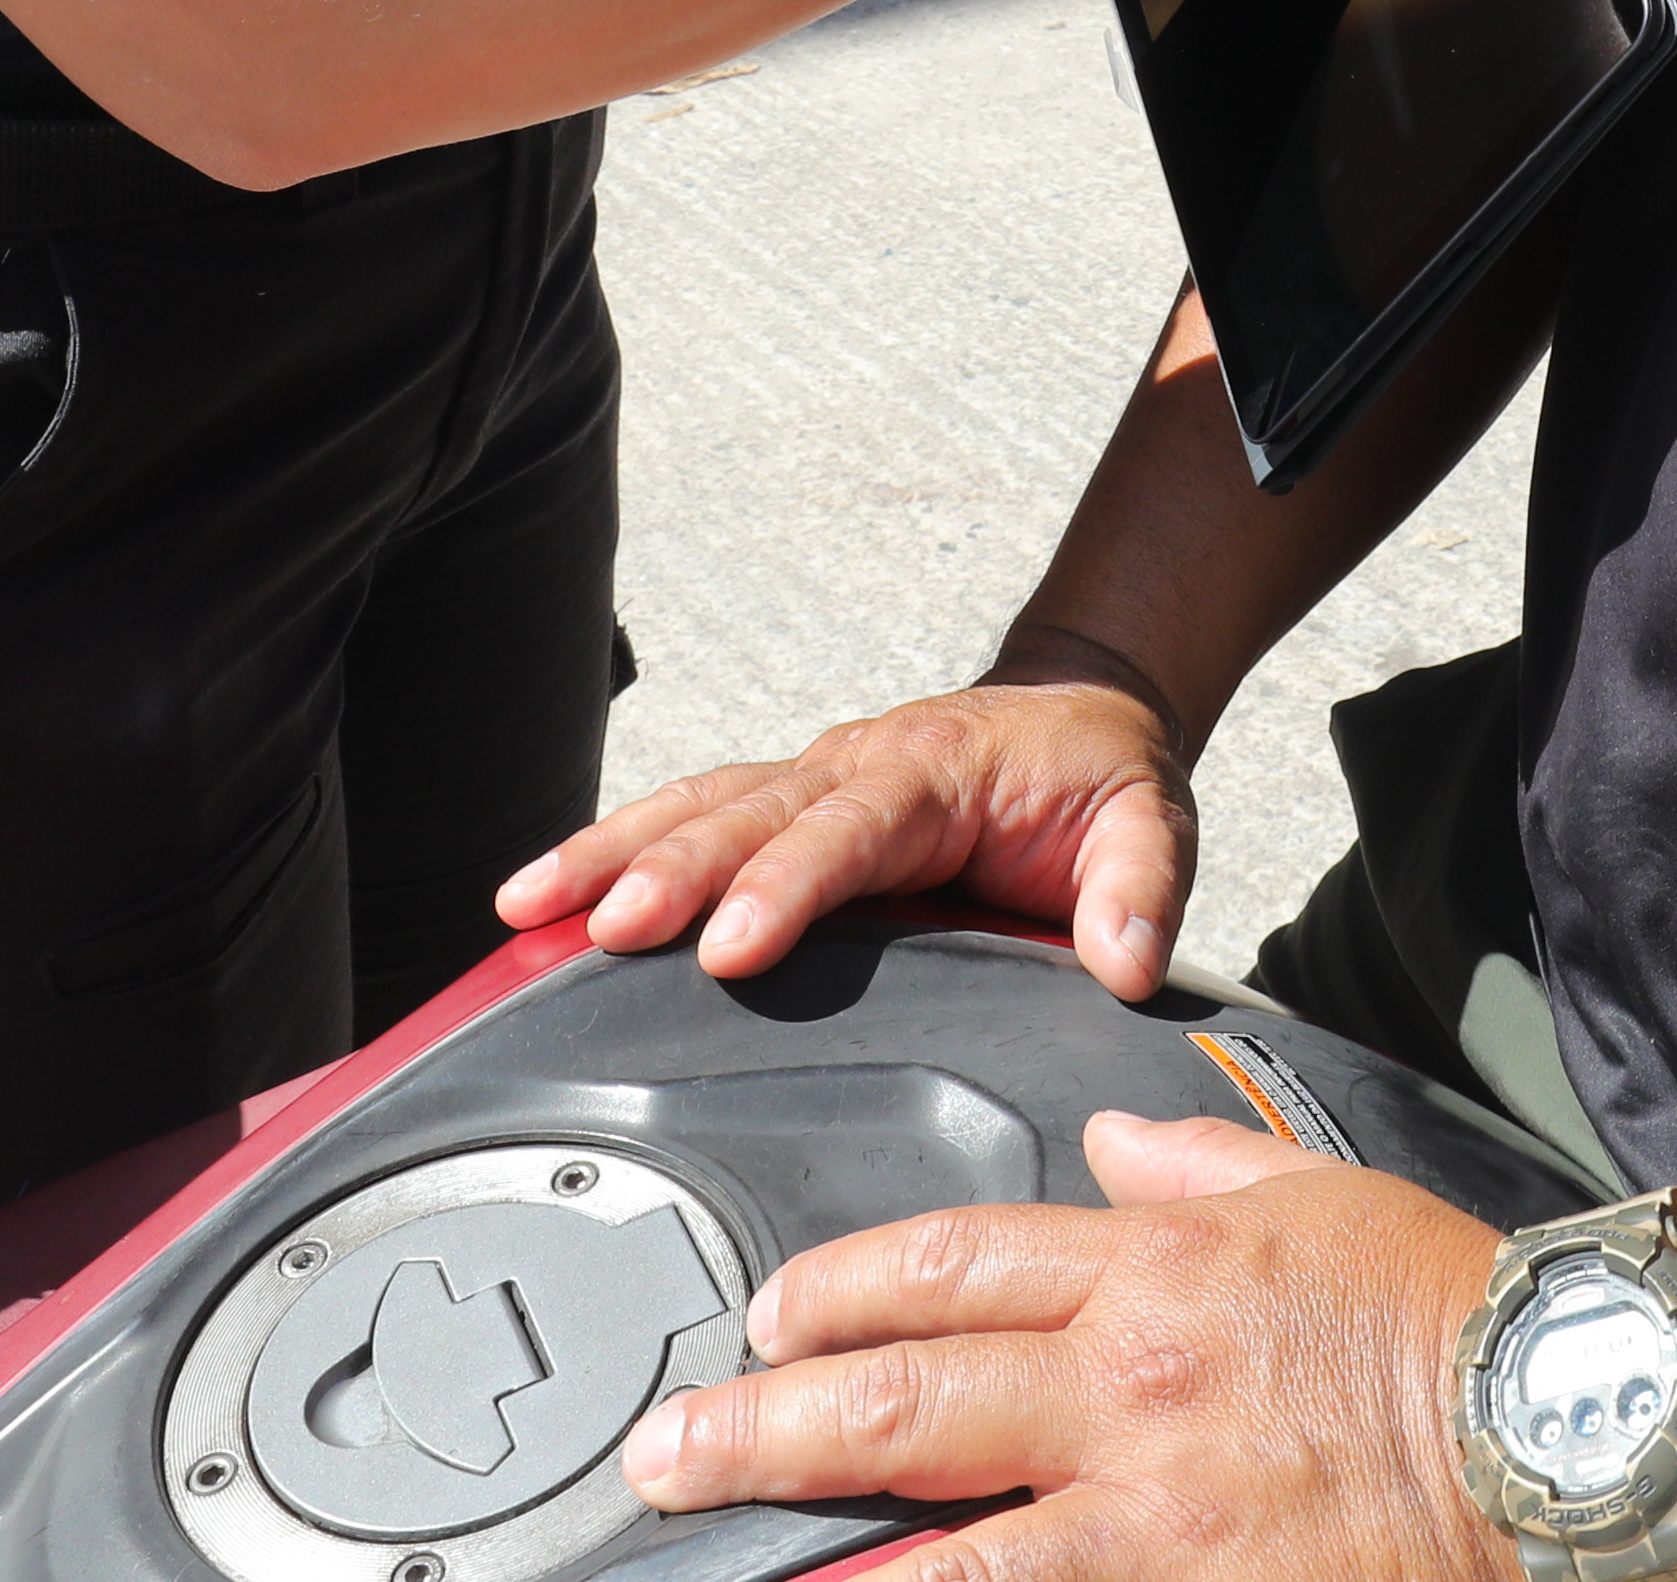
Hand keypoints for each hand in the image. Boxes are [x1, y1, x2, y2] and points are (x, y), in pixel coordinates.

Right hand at [505, 650, 1197, 997]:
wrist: (1077, 716)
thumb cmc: (1098, 777)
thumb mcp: (1151, 821)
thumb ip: (1140, 889)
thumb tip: (1126, 960)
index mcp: (931, 774)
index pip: (846, 830)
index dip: (784, 885)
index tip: (730, 946)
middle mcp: (852, 765)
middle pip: (743, 813)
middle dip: (668, 870)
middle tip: (603, 925)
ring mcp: (807, 780)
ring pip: (692, 806)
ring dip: (608, 853)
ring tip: (525, 907)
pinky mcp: (783, 805)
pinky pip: (687, 818)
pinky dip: (612, 851)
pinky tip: (546, 902)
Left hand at [619, 1112, 1509, 1581]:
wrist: (1566, 1427)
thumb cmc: (1452, 1313)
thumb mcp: (1315, 1189)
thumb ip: (1193, 1164)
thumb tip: (1107, 1147)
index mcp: (1153, 1268)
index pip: (950, 1262)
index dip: (839, 1288)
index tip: (768, 1313)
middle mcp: (1130, 1384)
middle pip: (903, 1397)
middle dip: (762, 1424)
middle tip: (667, 1452)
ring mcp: (1156, 1513)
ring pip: (946, 1545)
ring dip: (822, 1564)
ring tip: (723, 1565)